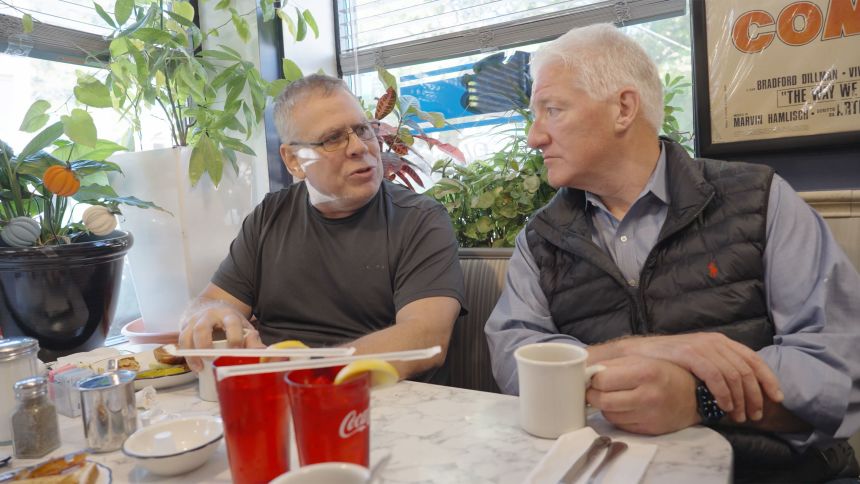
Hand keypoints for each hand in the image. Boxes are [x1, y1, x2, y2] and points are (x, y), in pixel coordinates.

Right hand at [178, 300, 262, 371]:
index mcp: (228, 314)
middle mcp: (208, 316)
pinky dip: (186, 356)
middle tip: (211, 358)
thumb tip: (263, 354)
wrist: (210, 307)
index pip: (231, 323)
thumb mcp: (243, 327)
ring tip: (200, 367)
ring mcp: (194, 321)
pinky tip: (195, 366)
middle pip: (202, 328)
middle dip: (205, 344)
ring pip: (187, 335)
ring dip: (192, 353)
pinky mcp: (185, 328)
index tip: (236, 351)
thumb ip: (253, 340)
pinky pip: (182, 342)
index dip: (234, 337)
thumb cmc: (230, 322)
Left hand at [586, 356, 699, 434]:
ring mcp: (649, 416)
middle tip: (596, 389)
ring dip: (605, 406)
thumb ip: (614, 364)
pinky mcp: (649, 430)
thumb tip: (586, 372)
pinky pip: (620, 425)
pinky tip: (625, 407)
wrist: (695, 395)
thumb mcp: (642, 359)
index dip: (594, 378)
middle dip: (593, 394)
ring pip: (609, 414)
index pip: (602, 379)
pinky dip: (617, 416)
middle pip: (602, 400)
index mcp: (645, 372)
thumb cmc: (665, 373)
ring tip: (613, 396)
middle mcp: (648, 396)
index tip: (594, 377)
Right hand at [617, 333, 782, 422]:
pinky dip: (723, 392)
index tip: (776, 398)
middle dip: (755, 395)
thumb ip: (719, 367)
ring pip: (733, 374)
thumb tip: (743, 389)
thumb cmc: (668, 361)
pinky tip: (723, 406)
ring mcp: (701, 346)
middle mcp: (714, 341)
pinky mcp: (688, 353)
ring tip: (738, 416)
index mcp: (720, 341)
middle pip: (746, 370)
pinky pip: (714, 375)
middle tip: (755, 415)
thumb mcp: (698, 360)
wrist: (636, 354)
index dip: (768, 379)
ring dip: (740, 399)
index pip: (753, 359)